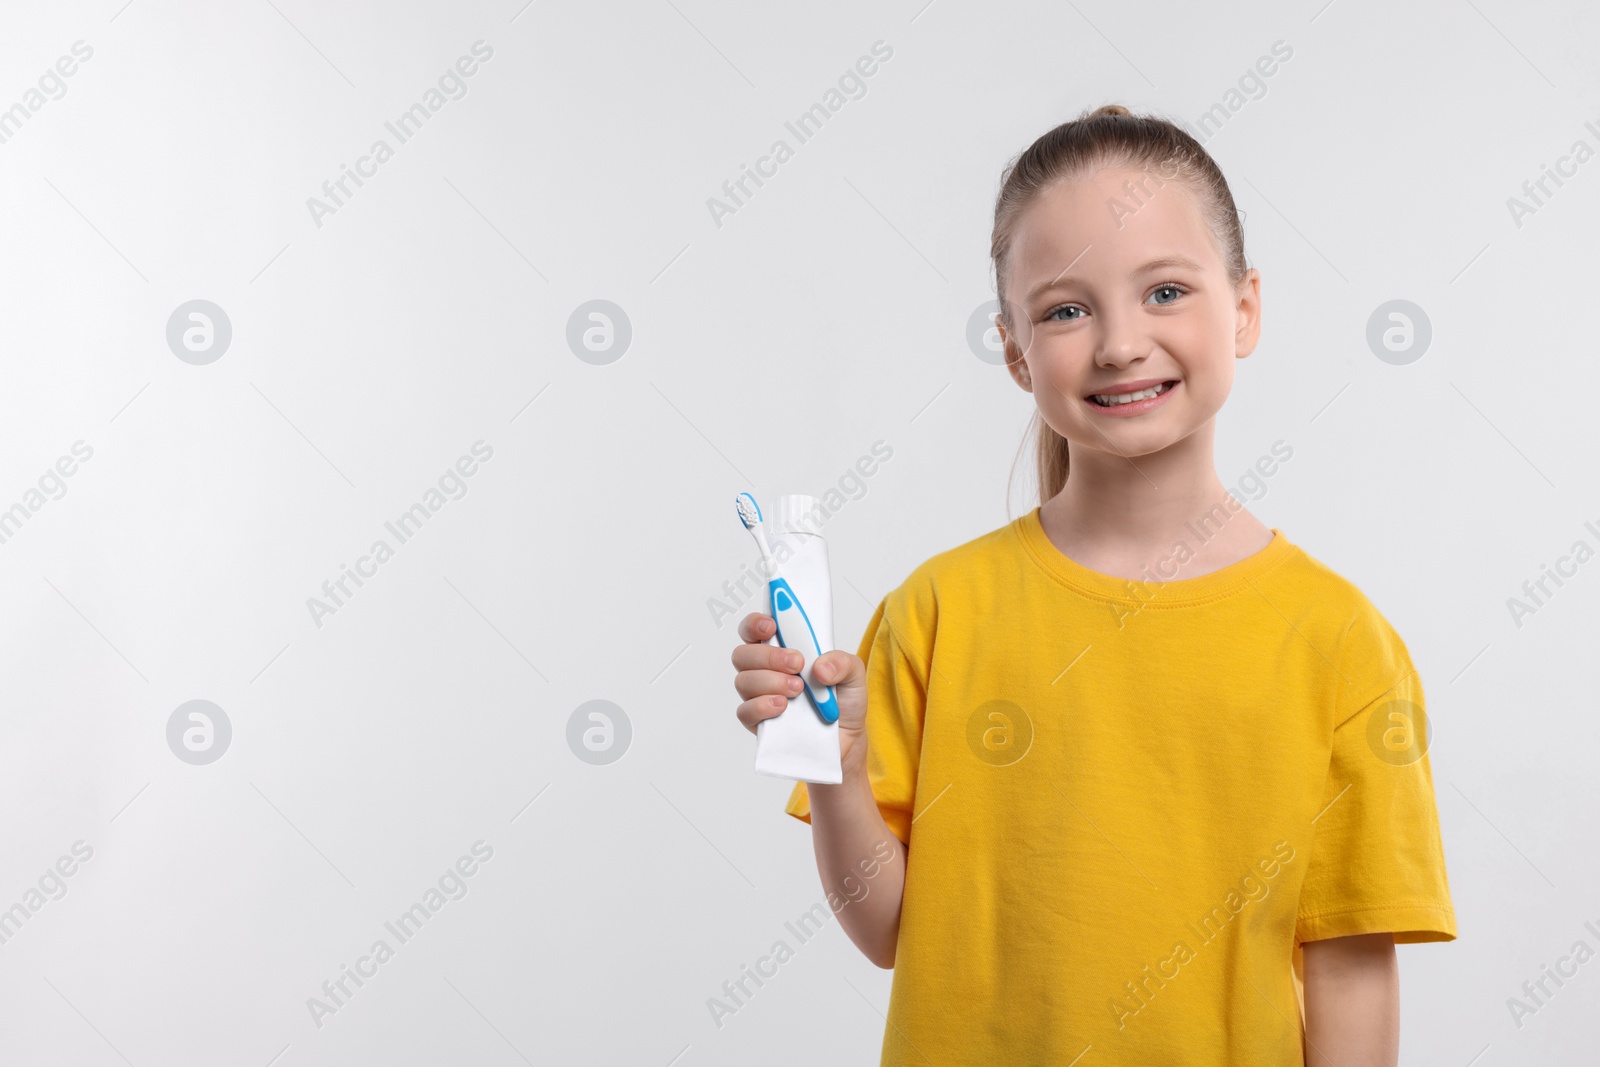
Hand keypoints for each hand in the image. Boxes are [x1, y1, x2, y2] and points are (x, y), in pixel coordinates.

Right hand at [732, 612, 869, 777]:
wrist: (847, 740)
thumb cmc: (844, 701)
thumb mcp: (853, 674)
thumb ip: (842, 662)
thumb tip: (820, 668)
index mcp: (782, 650)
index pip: (755, 630)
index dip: (755, 623)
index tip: (771, 625)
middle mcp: (765, 671)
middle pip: (743, 654)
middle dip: (769, 656)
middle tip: (797, 663)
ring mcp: (759, 697)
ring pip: (744, 681)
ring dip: (771, 681)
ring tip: (798, 690)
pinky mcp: (759, 723)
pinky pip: (745, 711)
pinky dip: (762, 706)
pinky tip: (783, 707)